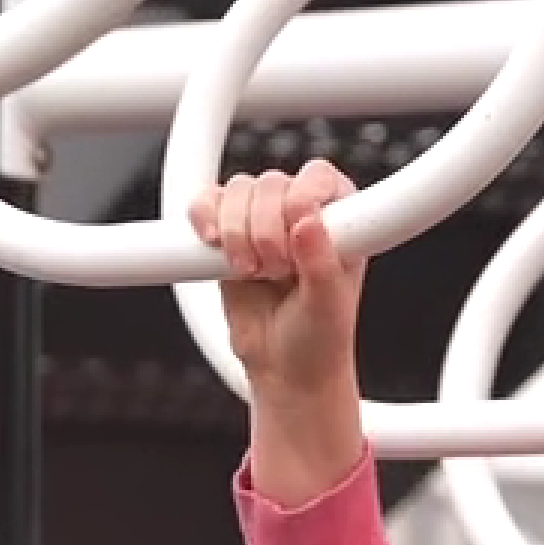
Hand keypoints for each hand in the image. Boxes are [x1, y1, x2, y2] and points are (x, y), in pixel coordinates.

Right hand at [189, 161, 364, 400]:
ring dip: (235, 232)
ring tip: (250, 271)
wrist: (284, 367)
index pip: (317, 177)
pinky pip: (206, 204)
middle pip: (270, 184)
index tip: (295, 242)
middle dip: (264, 230)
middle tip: (276, 272)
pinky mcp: (227, 235)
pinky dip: (203, 220)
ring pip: (236, 191)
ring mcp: (262, 221)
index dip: (299, 203)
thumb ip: (321, 262)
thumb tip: (307, 222)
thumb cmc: (318, 337)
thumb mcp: (328, 304)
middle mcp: (301, 212)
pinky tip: (214, 246)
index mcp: (340, 219)